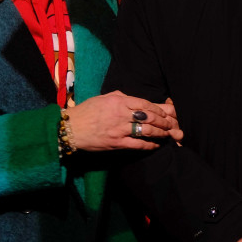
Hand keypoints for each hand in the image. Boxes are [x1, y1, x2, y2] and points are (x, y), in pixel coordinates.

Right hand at [64, 90, 183, 151]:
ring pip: (147, 130)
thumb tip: (133, 98)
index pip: (145, 103)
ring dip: (160, 133)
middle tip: (171, 124)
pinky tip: (156, 145)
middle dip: (163, 121)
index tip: (165, 112)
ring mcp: (119, 129)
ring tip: (167, 134)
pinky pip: (138, 144)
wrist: (71, 129)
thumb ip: (120, 96)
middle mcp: (121, 114)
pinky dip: (149, 145)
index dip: (158, 109)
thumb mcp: (104, 98)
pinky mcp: (117, 143)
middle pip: (149, 116)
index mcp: (119, 101)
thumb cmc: (87, 111)